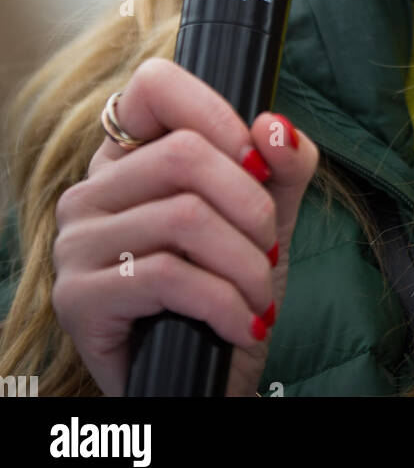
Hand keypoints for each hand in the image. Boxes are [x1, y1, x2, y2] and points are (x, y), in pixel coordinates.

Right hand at [51, 57, 317, 396]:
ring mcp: (76, 243)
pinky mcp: (78, 298)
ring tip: (259, 292)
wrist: (206, 382)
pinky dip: (225, 301)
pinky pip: (168, 276)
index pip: (154, 85)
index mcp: (128, 155)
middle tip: (267, 247)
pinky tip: (243, 323)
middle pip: (184, 153)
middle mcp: (92, 190)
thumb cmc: (227, 290)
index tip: (257, 163)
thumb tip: (275, 127)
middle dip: (249, 204)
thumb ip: (282, 165)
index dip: (217, 113)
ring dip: (244, 261)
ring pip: (184, 217)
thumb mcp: (267, 218)